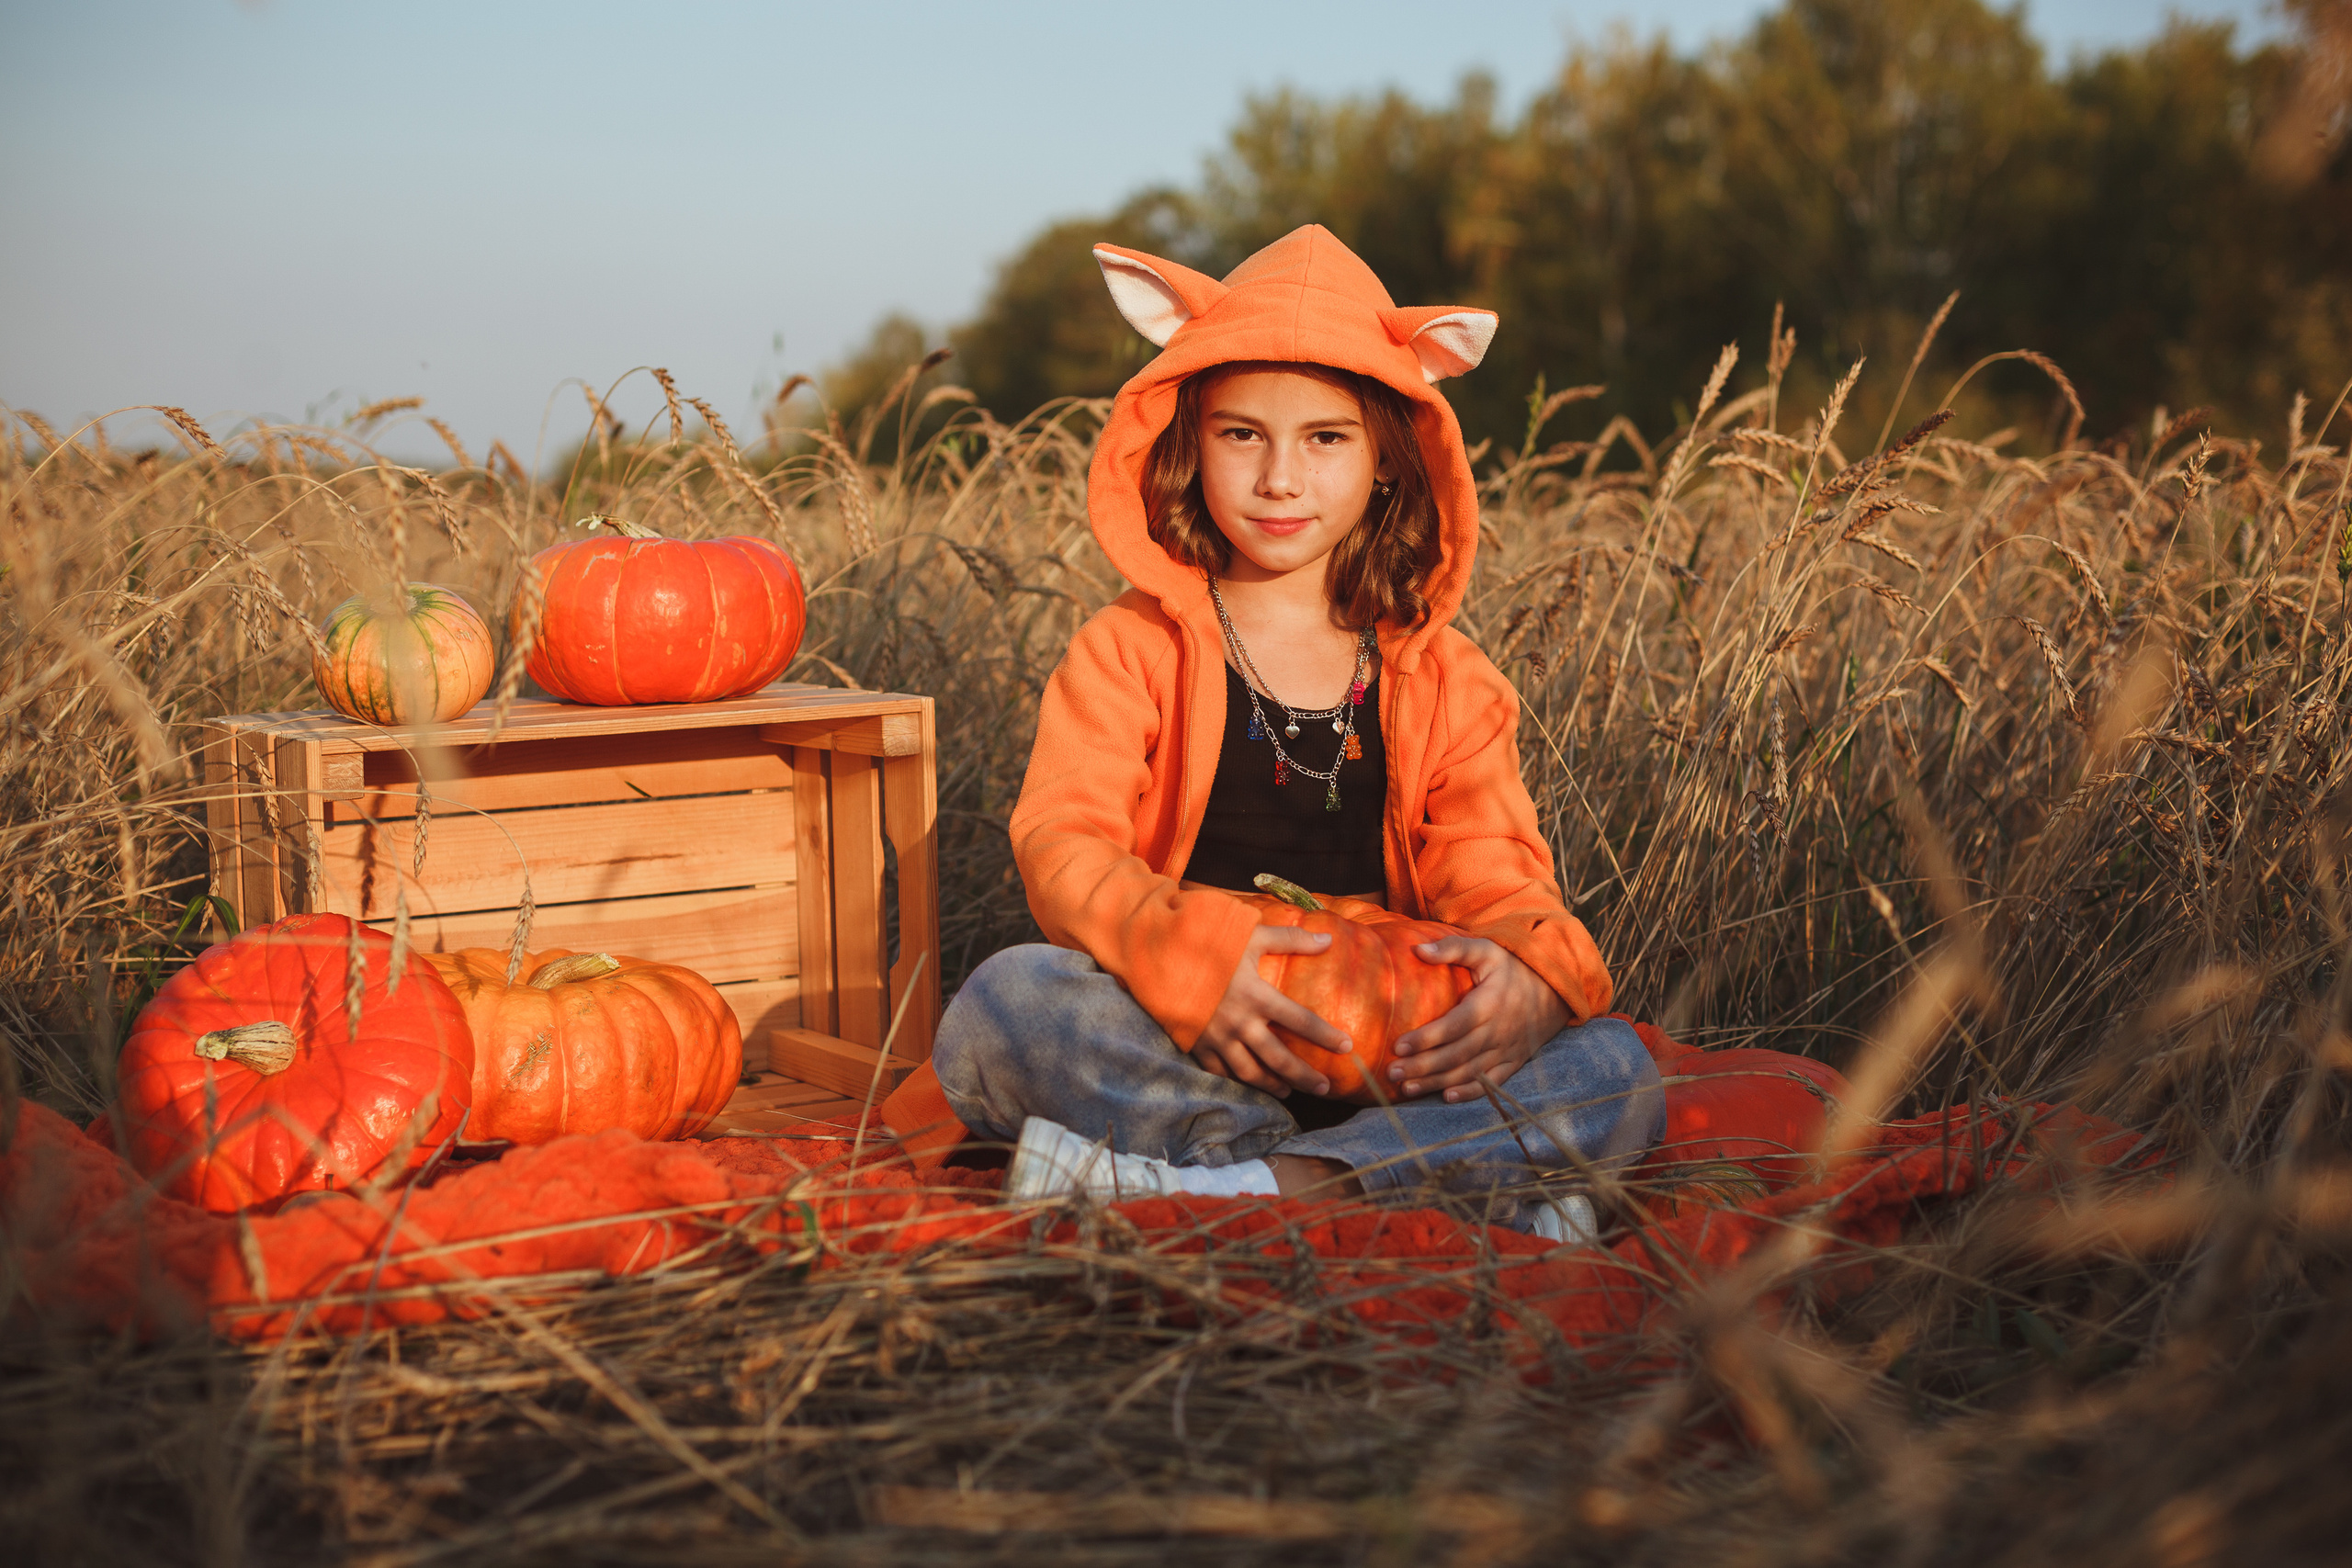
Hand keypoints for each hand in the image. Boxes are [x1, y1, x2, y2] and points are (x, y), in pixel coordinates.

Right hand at [1190, 924, 1349, 1097]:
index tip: (1347, 1046)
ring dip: (1273, 1085)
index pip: (1301, 1021)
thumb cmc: (1207, 941)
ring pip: (1250, 1073)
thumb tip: (1328, 939)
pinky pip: (1220, 1073)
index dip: (1326, 1036)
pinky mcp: (1197, 1045)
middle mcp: (1239, 1023)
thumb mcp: (1250, 935)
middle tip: (1324, 1087)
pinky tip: (1250, 1085)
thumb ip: (1290, 940)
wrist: (1157, 955)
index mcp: (1257, 995)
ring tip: (1289, 1091)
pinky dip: (1237, 1082)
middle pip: (1279, 1058)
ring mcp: (1217, 1038)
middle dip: (1304, 1076)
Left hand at [1387, 936, 1570, 1102]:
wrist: (1555, 990)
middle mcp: (1498, 1031)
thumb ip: (1453, 948)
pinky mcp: (1513, 1062)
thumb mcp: (1486, 950)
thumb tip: (1417, 949)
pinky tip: (1447, 1097)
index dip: (1425, 1038)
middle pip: (1455, 1054)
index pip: (1453, 1026)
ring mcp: (1506, 1050)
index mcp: (1489, 1004)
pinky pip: (1491, 1083)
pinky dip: (1470, 1092)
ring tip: (1406, 1088)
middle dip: (1422, 1066)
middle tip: (1392, 1073)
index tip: (1397, 1046)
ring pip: (1468, 1072)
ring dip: (1437, 1082)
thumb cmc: (1512, 968)